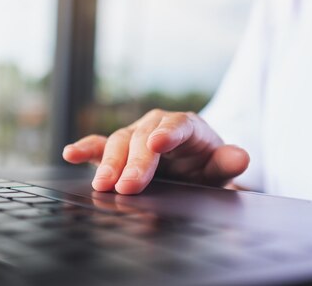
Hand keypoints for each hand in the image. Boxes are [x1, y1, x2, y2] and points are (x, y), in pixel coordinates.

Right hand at [62, 109, 248, 193]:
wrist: (188, 173)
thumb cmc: (204, 168)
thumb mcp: (220, 169)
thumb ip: (228, 163)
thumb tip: (240, 157)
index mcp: (186, 126)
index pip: (178, 125)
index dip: (168, 133)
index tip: (158, 144)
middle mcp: (156, 126)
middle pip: (142, 139)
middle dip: (134, 162)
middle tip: (128, 186)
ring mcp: (133, 136)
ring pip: (118, 143)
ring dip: (109, 164)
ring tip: (102, 185)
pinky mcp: (115, 149)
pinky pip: (98, 146)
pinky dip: (84, 149)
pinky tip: (71, 153)